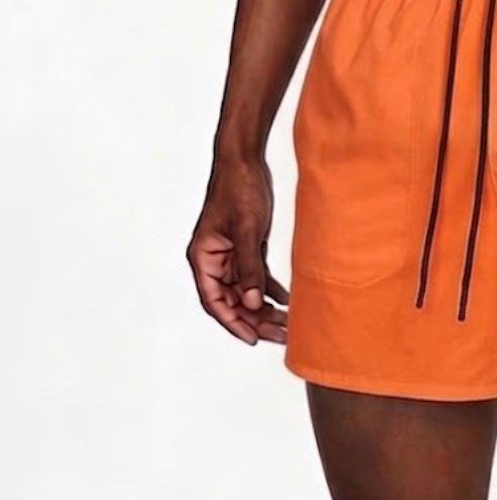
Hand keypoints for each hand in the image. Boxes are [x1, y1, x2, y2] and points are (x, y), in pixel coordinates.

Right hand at [187, 157, 288, 345]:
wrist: (246, 161)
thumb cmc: (238, 188)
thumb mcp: (246, 230)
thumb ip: (250, 267)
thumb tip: (254, 302)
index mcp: (203, 258)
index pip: (215, 301)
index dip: (233, 323)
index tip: (252, 338)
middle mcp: (214, 261)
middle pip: (233, 302)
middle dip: (256, 320)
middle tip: (280, 335)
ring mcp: (231, 257)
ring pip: (247, 293)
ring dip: (266, 309)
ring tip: (288, 325)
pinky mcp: (247, 249)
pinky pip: (258, 278)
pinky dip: (272, 291)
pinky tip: (289, 302)